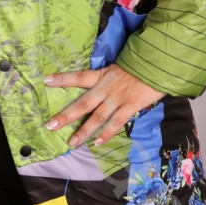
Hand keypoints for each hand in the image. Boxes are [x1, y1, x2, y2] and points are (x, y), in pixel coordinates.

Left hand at [44, 65, 164, 147]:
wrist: (159, 63)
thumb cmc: (140, 62)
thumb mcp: (120, 63)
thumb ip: (110, 74)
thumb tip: (101, 81)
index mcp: (102, 75)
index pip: (79, 76)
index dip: (62, 79)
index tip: (46, 80)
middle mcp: (106, 88)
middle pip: (83, 103)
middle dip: (66, 115)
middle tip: (50, 125)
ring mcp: (118, 99)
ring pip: (97, 118)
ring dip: (84, 131)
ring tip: (72, 142)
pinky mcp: (130, 107)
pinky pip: (116, 123)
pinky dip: (107, 134)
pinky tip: (97, 142)